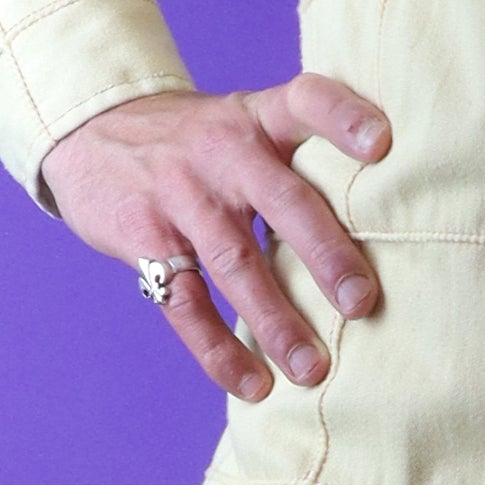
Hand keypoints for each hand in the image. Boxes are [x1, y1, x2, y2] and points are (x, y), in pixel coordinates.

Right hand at [42, 76, 389, 402]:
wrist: (91, 130)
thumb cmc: (197, 140)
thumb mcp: (243, 119)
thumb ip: (300, 154)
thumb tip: (392, 218)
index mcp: (256, 117)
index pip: (305, 101)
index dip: (343, 116)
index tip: (382, 144)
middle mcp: (223, 151)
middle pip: (282, 200)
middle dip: (324, 253)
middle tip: (361, 303)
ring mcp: (181, 195)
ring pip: (234, 262)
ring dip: (275, 320)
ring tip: (313, 369)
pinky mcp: (144, 238)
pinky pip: (185, 302)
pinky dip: (218, 349)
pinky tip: (252, 383)